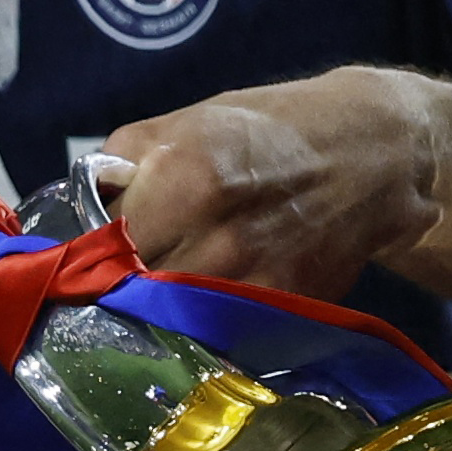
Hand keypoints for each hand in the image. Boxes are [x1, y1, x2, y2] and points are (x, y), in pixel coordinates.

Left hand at [101, 67, 437, 298]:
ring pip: (172, 322)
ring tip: (148, 299)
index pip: (100, 247)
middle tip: (108, 284)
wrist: (374, 153)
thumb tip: (78, 211)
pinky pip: (220, 330)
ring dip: (154, 315)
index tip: (77, 262)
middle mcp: (219, 237)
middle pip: (131, 293)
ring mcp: (255, 280)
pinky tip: (199, 305)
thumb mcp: (187, 120)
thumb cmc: (271, 127)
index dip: (84, 256)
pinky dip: (201, 324)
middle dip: (114, 290)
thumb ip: (121, 163)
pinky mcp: (285, 307)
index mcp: (184, 178)